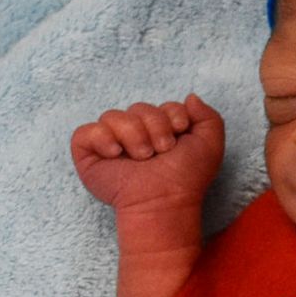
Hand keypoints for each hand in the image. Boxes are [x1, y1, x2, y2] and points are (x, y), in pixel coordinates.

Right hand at [70, 94, 224, 213]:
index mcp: (161, 132)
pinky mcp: (88, 154)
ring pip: (112, 115)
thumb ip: (208, 116)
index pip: (162, 106)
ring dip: (134, 134)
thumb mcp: (210, 144)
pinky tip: (116, 154)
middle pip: (138, 107)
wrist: (166, 199)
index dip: (172, 114)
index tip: (180, 132)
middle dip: (155, 126)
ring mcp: (110, 144)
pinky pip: (85, 131)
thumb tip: (189, 97)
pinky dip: (102, 138)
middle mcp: (135, 135)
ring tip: (143, 157)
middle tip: (162, 151)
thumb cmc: (187, 177)